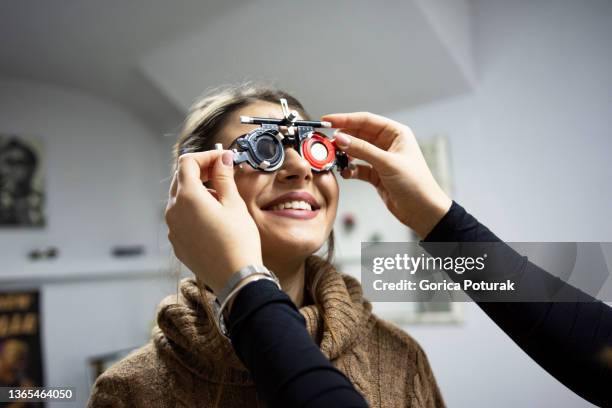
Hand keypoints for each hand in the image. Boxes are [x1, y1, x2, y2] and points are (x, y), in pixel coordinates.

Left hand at [165, 150, 261, 293]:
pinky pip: (181, 218)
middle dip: (200, 171)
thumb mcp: (234, 204)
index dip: (206, 156)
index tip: (223, 159)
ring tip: (221, 198)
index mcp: (187, 197)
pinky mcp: (177, 243)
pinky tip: (214, 218)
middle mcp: (173, 211)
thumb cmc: (238, 241)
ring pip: (180, 199)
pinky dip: (194, 210)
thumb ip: (224, 177)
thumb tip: (221, 159)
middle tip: (222, 173)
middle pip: (181, 179)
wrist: (235, 278)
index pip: (187, 162)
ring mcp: (172, 229)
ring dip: (197, 191)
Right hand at [322, 112, 451, 238]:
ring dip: (345, 154)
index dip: (345, 119)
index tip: (328, 120)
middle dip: (343, 138)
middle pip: (359, 134)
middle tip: (326, 142)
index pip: (366, 120)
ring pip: (356, 151)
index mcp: (396, 133)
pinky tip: (345, 172)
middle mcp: (388, 144)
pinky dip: (350, 169)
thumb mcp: (387, 163)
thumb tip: (340, 138)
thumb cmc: (415, 184)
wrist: (423, 211)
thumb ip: (362, 150)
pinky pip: (358, 167)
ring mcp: (381, 159)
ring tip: (334, 158)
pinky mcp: (376, 174)